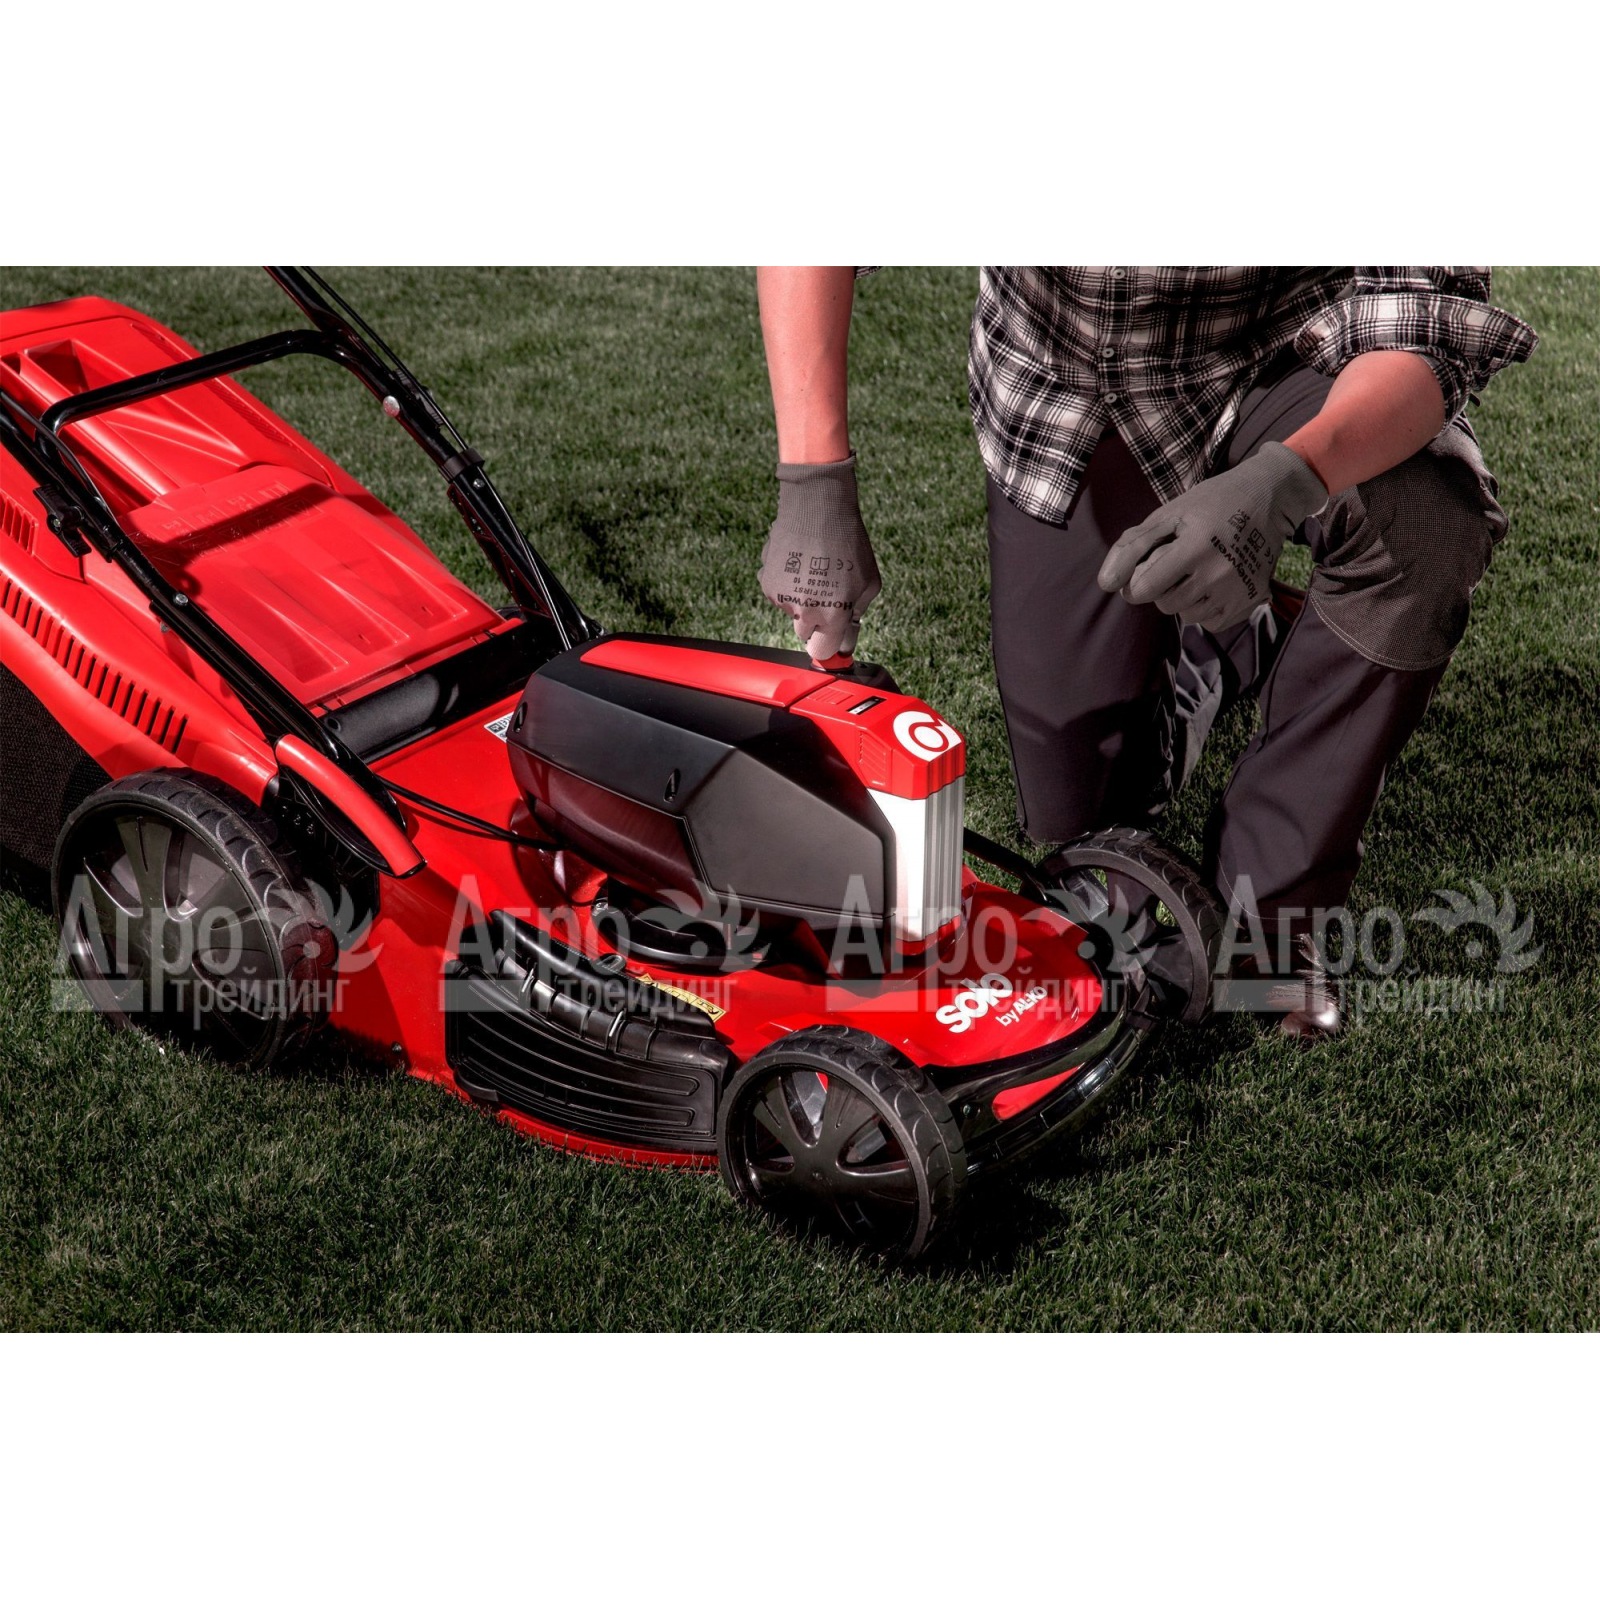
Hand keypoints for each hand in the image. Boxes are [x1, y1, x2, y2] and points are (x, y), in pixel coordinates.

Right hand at [759, 454, 881, 660]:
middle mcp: (805, 612)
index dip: (829, 648)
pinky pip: (779, 594)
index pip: (823, 652)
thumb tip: (847, 639)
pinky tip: (798, 562)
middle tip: (827, 597)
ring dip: (802, 600)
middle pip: (805, 635)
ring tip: (814, 570)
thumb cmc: (849, 542)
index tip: (833, 644)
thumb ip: (858, 613)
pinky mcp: (767, 583)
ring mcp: (783, 598)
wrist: (817, 506)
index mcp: (833, 615)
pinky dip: (788, 584)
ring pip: (791, 613)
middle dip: (816, 623)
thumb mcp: (869, 582)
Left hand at [1097, 442, 1326, 632]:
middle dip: (1162, 588)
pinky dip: (1205, 608)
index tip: (1145, 570)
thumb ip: (1133, 546)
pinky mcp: (1250, 601)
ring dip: (1183, 598)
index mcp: (1194, 547)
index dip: (1136, 582)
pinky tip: (1213, 583)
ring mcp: (1236, 591)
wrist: (1269, 497)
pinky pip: (1211, 623)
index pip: (1145, 588)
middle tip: (1178, 563)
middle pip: (1165, 604)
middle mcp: (1218, 574)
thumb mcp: (1169, 513)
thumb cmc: (1211, 502)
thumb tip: (1105, 583)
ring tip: (1197, 571)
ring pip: (1187, 615)